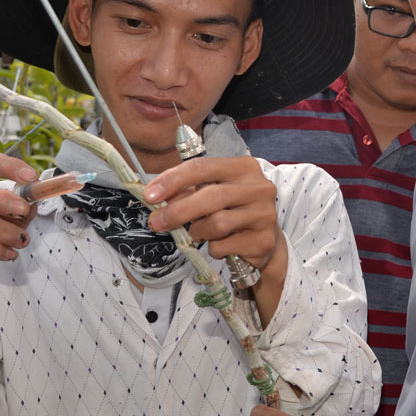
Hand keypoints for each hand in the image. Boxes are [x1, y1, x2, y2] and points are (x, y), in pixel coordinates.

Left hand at [143, 157, 283, 275]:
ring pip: (217, 224)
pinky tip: (220, 245)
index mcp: (244, 167)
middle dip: (178, 211)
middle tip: (156, 222)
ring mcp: (265, 214)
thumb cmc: (232, 210)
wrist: (265, 239)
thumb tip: (157, 199)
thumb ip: (188, 191)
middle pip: (211, 197)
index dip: (172, 180)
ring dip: (198, 232)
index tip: (149, 195)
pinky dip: (213, 248)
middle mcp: (259, 188)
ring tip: (199, 233)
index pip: (203, 167)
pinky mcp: (264, 240)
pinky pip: (224, 246)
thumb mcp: (212, 193)